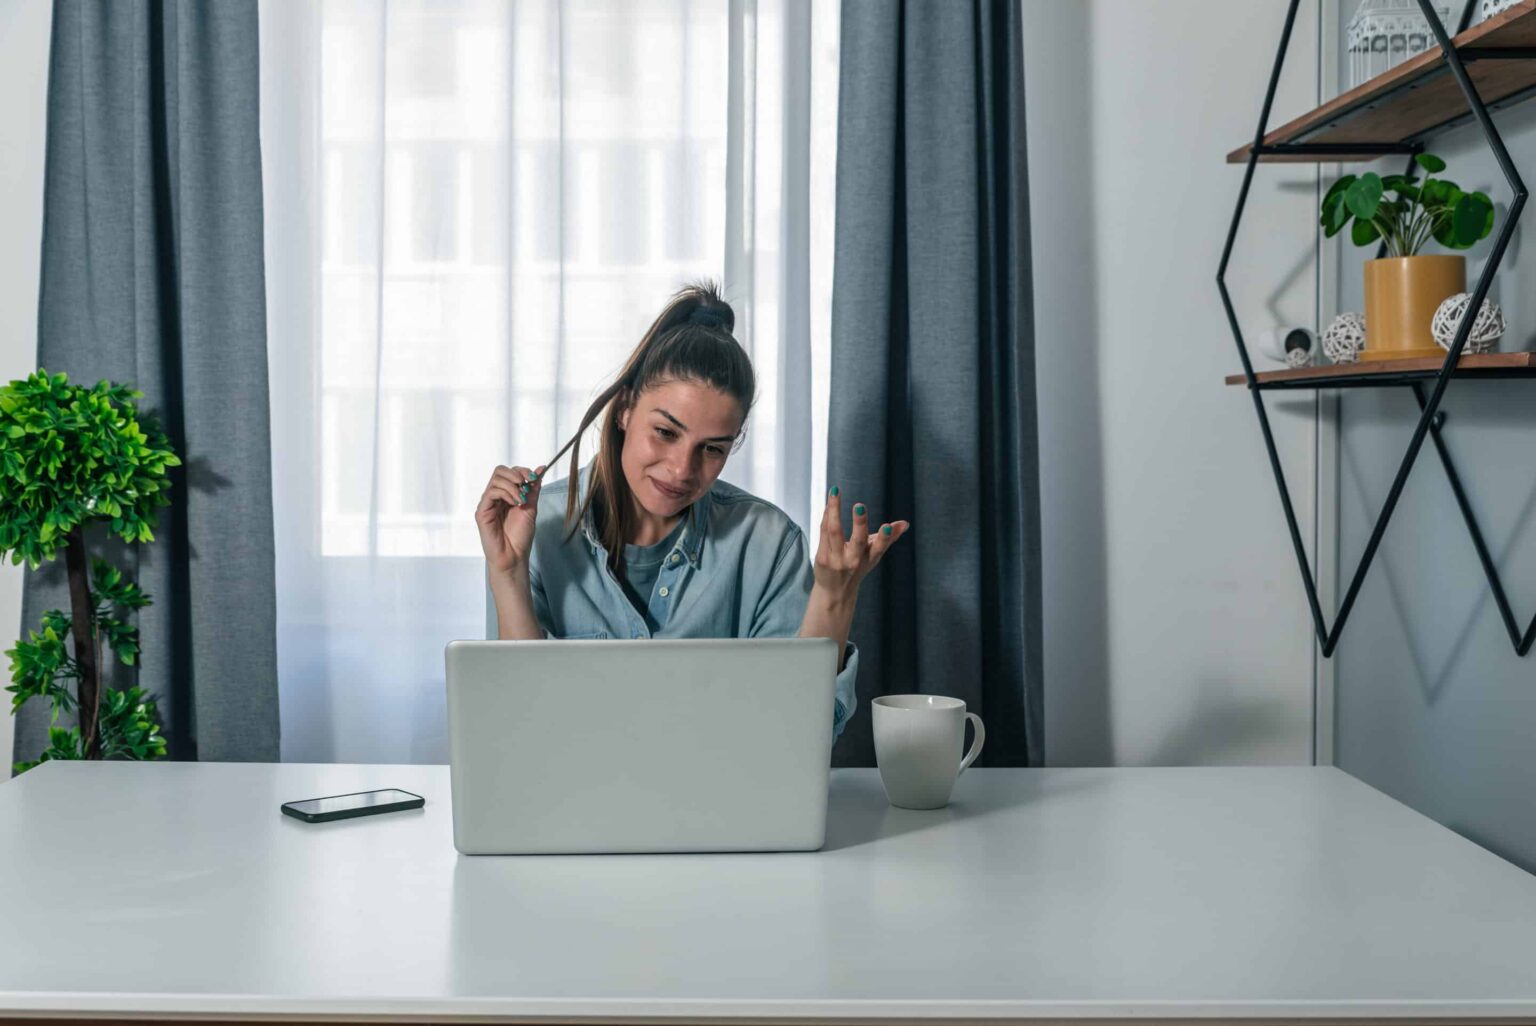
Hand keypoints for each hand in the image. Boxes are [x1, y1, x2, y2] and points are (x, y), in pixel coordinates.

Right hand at [475, 464, 545, 576]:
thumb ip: (534, 489)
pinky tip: (514, 503)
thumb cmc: (520, 536)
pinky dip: (505, 493)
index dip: (522, 471)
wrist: (514, 556)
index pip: (510, 472)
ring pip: (496, 480)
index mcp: (506, 495)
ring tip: (521, 500)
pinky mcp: (482, 512)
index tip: (535, 477)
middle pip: (500, 471)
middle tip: (526, 484)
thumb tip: (541, 469)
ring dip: (513, 486)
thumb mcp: (531, 507)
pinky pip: (491, 493)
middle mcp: (495, 497)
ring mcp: (487, 503)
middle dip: (516, 474)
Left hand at [811, 487, 909, 603]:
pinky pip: (823, 532)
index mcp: (870, 558)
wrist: (835, 592)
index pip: (879, 547)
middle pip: (857, 540)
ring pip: (834, 531)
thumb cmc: (857, 568)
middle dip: (860, 523)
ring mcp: (836, 560)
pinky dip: (826, 516)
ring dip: (834, 511)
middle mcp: (854, 560)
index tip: (887, 525)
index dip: (885, 537)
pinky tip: (828, 504)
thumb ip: (889, 537)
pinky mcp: (822, 558)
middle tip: (859, 506)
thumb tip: (905, 523)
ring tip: (835, 492)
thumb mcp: (874, 555)